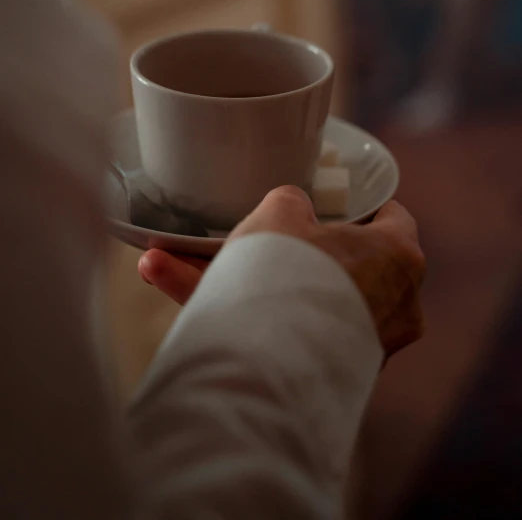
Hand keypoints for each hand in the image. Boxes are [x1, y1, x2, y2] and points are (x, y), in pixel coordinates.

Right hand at [138, 186, 424, 356]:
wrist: (272, 362)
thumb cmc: (292, 273)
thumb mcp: (281, 215)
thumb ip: (289, 204)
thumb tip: (291, 209)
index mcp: (399, 257)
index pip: (393, 220)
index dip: (363, 206)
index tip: (337, 202)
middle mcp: (394, 307)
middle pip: (335, 265)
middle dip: (279, 250)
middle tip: (248, 235)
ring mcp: (363, 346)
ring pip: (295, 300)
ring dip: (237, 281)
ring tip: (168, 262)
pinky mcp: (328, 376)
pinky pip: (278, 332)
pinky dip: (235, 313)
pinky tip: (167, 281)